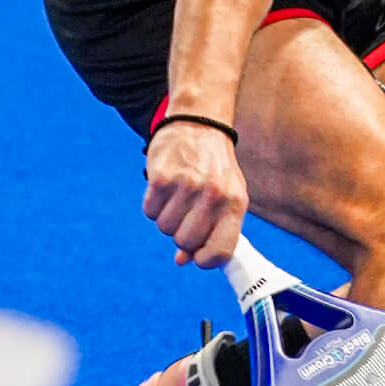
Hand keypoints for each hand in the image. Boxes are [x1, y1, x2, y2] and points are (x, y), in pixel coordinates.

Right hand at [142, 121, 247, 267]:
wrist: (198, 125)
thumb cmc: (215, 169)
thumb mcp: (225, 197)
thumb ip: (212, 231)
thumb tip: (183, 260)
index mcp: (236, 204)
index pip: (223, 251)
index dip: (206, 260)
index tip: (197, 255)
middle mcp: (214, 196)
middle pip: (186, 241)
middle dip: (181, 234)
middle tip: (186, 214)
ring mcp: (188, 186)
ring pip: (164, 228)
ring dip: (166, 218)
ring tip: (177, 196)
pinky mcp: (162, 177)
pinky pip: (149, 211)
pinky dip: (153, 205)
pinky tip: (165, 188)